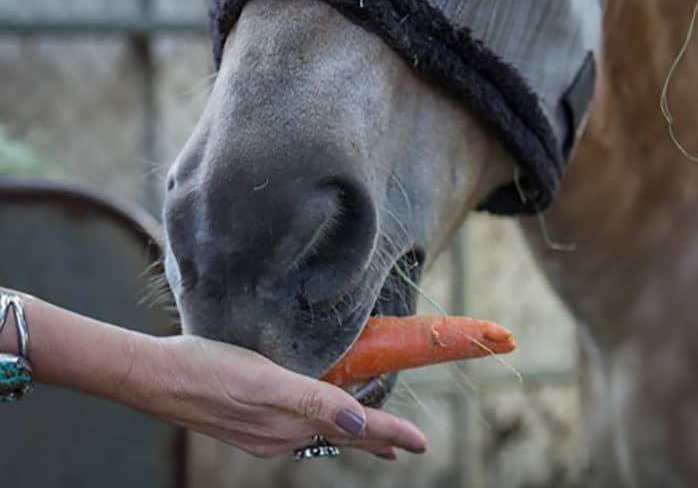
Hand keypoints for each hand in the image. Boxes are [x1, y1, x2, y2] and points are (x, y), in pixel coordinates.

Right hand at [146, 335, 427, 459]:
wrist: (155, 378)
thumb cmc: (208, 371)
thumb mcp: (265, 382)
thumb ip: (313, 402)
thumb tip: (358, 424)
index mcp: (290, 424)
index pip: (354, 430)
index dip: (391, 434)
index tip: (422, 443)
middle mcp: (280, 435)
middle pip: (340, 438)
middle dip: (375, 440)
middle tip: (403, 446)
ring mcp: (261, 432)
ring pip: (318, 433)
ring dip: (348, 434)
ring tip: (369, 435)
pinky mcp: (245, 422)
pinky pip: (296, 427)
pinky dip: (318, 423)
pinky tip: (314, 416)